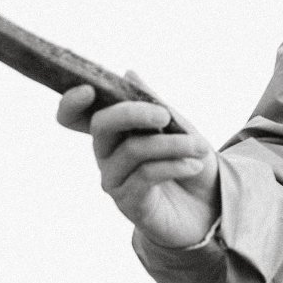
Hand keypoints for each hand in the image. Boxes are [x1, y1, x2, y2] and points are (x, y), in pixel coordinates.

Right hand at [55, 73, 219, 247]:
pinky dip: (174, 165)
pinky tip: (194, 165)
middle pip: (101, 126)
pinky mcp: (129, 202)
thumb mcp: (180, 129)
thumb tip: (129, 73)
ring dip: (171, 144)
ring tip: (199, 147)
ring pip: (132, 150)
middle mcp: (106, 155)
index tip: (89, 89)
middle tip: (165, 115)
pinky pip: (146, 175)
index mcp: (114, 133)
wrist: (210, 209)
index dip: (72, 103)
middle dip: (133, 113)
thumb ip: (154, 104)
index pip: (77, 117)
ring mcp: (115, 180)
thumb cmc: (191, 165)